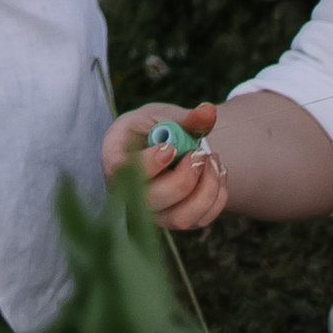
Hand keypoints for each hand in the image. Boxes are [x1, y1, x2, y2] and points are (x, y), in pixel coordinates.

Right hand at [102, 100, 226, 229]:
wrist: (167, 145)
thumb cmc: (157, 127)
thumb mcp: (165, 116)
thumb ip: (187, 118)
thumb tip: (209, 111)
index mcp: (115, 158)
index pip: (121, 172)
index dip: (149, 164)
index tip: (171, 148)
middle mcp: (128, 193)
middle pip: (153, 200)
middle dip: (184, 178)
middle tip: (199, 153)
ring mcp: (153, 211)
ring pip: (180, 218)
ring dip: (206, 189)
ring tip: (212, 160)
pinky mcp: (176, 220)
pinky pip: (201, 219)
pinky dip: (218, 196)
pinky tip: (217, 172)